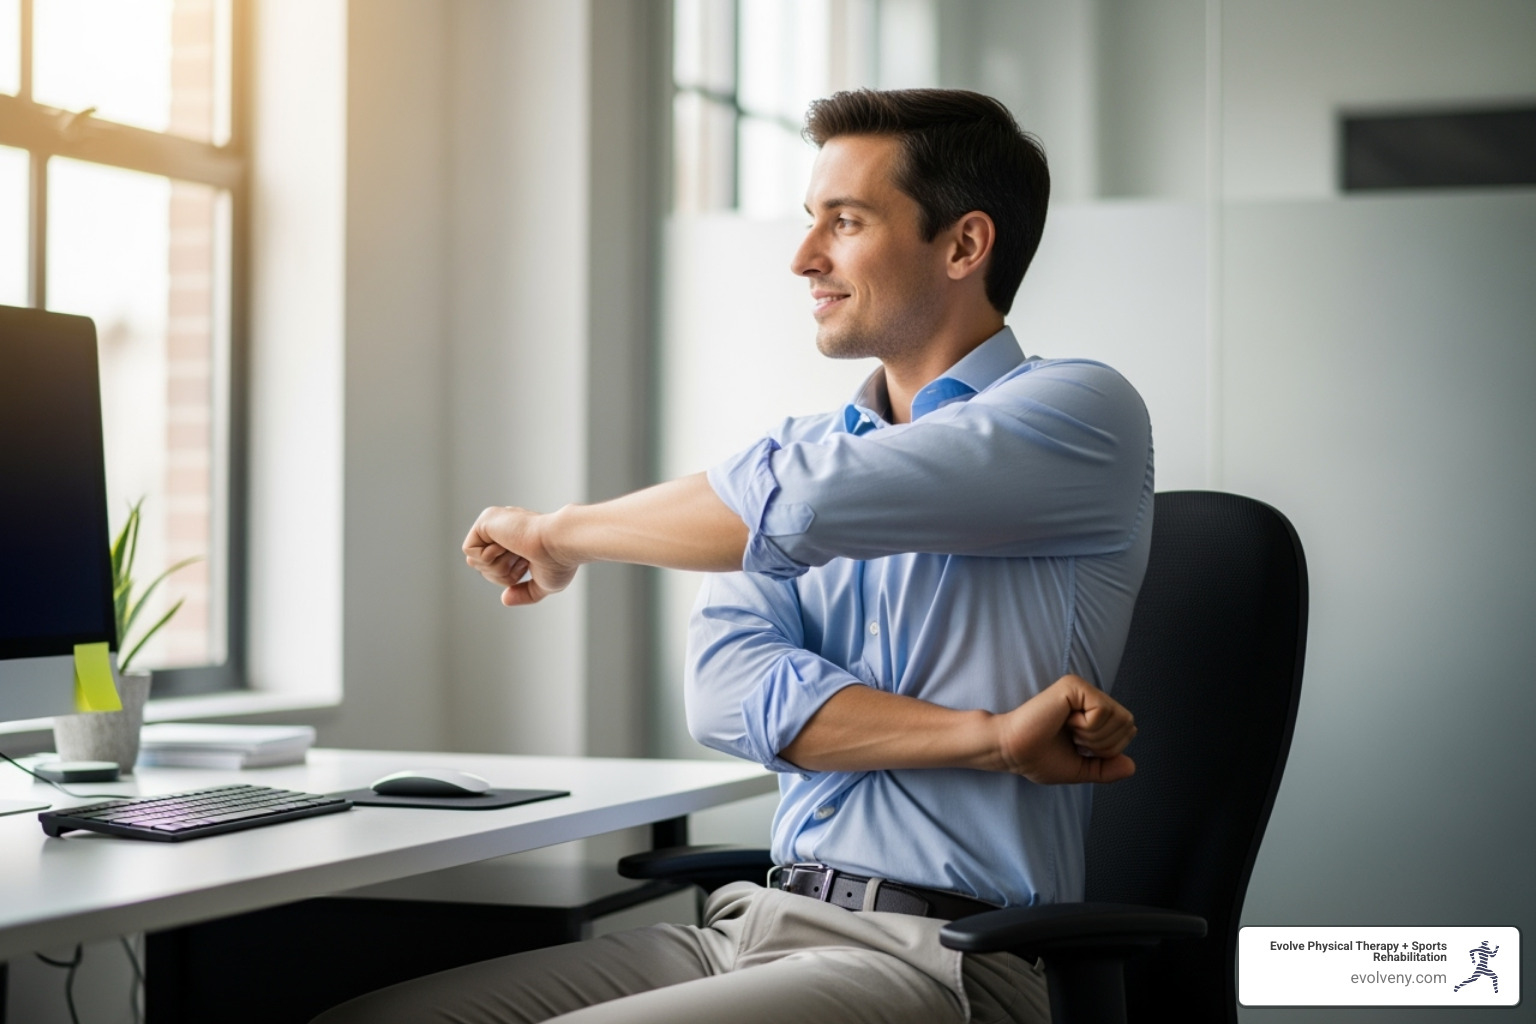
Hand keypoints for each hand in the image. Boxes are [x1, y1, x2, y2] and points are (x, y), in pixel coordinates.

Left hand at [462, 506, 577, 605]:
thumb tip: (505, 599)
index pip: (496, 567)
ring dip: (497, 567)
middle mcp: (505, 529)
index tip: (528, 564)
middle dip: (502, 574)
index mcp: (518, 539)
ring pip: (475, 561)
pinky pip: (469, 551)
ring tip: (516, 552)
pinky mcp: (485, 520)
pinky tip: (507, 545)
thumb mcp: (544, 584)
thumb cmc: (560, 561)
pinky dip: (488, 557)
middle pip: (483, 568)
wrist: (561, 543)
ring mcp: (495, 523)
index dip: (508, 576)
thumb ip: (525, 592)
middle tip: (523, 560)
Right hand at [989, 674, 1136, 783]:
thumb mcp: (1080, 770)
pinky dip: (1087, 727)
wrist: (1014, 752)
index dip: (1109, 750)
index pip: (1128, 730)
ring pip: (1119, 718)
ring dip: (1094, 736)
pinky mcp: (1073, 686)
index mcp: (1092, 713)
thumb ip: (1105, 769)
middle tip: (1073, 739)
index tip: (1079, 748)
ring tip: (1068, 730)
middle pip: (1128, 724)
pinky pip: (1103, 711)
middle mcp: (1090, 697)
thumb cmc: (1038, 758)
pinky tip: (1065, 722)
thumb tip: (1131, 766)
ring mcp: (1082, 689)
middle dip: (1104, 744)